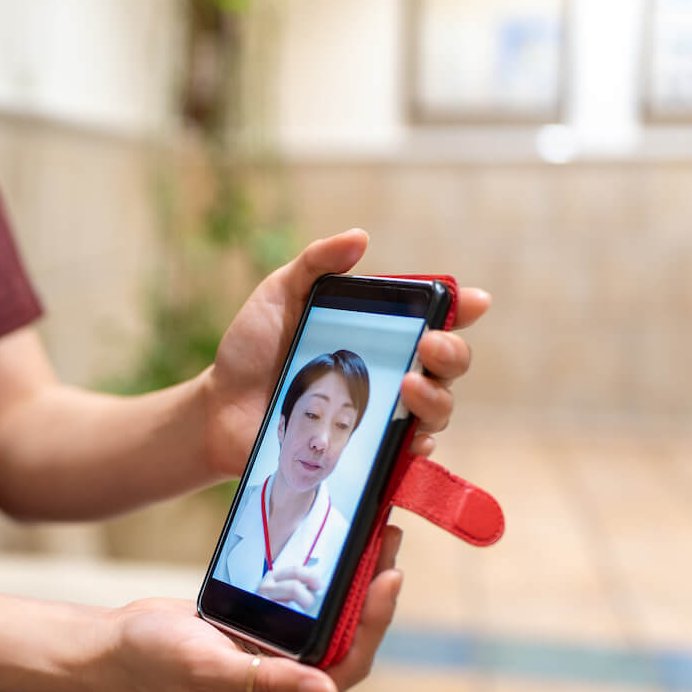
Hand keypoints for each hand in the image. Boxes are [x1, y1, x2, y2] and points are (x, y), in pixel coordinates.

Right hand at [105, 527, 406, 691]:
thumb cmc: (155, 658)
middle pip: (349, 642)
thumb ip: (266, 681)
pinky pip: (309, 609)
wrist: (120, 641)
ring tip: (375, 536)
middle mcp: (289, 689)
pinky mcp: (269, 637)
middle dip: (373, 594)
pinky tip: (336, 548)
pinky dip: (326, 579)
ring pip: (335, 623)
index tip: (388, 577)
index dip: (372, 624)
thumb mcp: (207, 666)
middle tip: (388, 540)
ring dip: (356, 582)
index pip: (344, 666)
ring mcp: (280, 662)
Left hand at [198, 229, 490, 475]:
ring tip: (409, 385)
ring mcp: (381, 414)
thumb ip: (316, 264)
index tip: (472, 301)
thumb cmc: (251, 349)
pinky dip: (416, 444)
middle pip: (448, 364)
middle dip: (452, 352)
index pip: (434, 317)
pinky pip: (407, 454)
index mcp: (377, 331)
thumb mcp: (278, 295)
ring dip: (436, 397)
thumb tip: (360, 237)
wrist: (219, 407)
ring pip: (437, 409)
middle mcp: (389, 371)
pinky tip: (410, 434)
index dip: (461, 308)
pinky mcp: (365, 452)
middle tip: (430, 345)